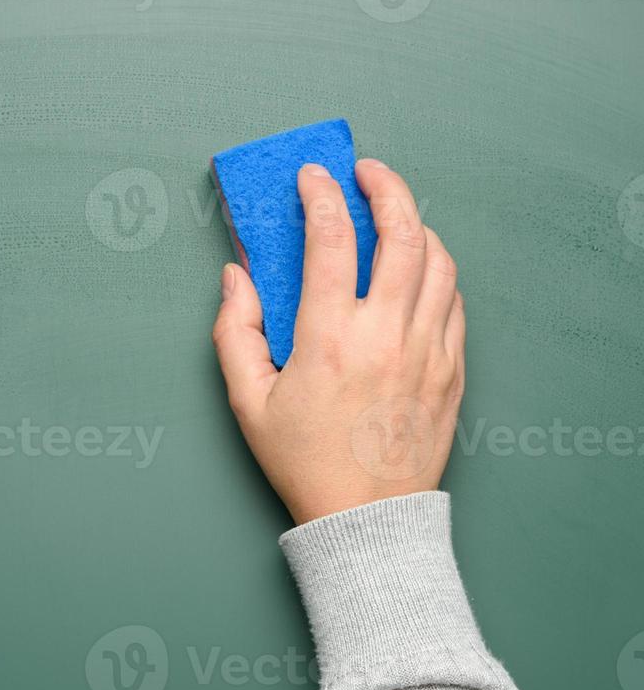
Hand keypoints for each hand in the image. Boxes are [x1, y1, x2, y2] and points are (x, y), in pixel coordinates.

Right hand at [213, 159, 464, 525]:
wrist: (365, 517)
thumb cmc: (304, 462)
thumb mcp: (248, 402)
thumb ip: (234, 332)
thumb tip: (236, 278)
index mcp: (331, 338)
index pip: (331, 239)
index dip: (320, 194)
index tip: (313, 176)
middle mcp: (387, 335)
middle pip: (402, 232)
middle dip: (385, 186)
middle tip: (366, 173)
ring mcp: (429, 350)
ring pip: (440, 260)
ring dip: (417, 225)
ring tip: (394, 217)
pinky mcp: (453, 369)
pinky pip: (456, 301)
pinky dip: (438, 272)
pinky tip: (418, 271)